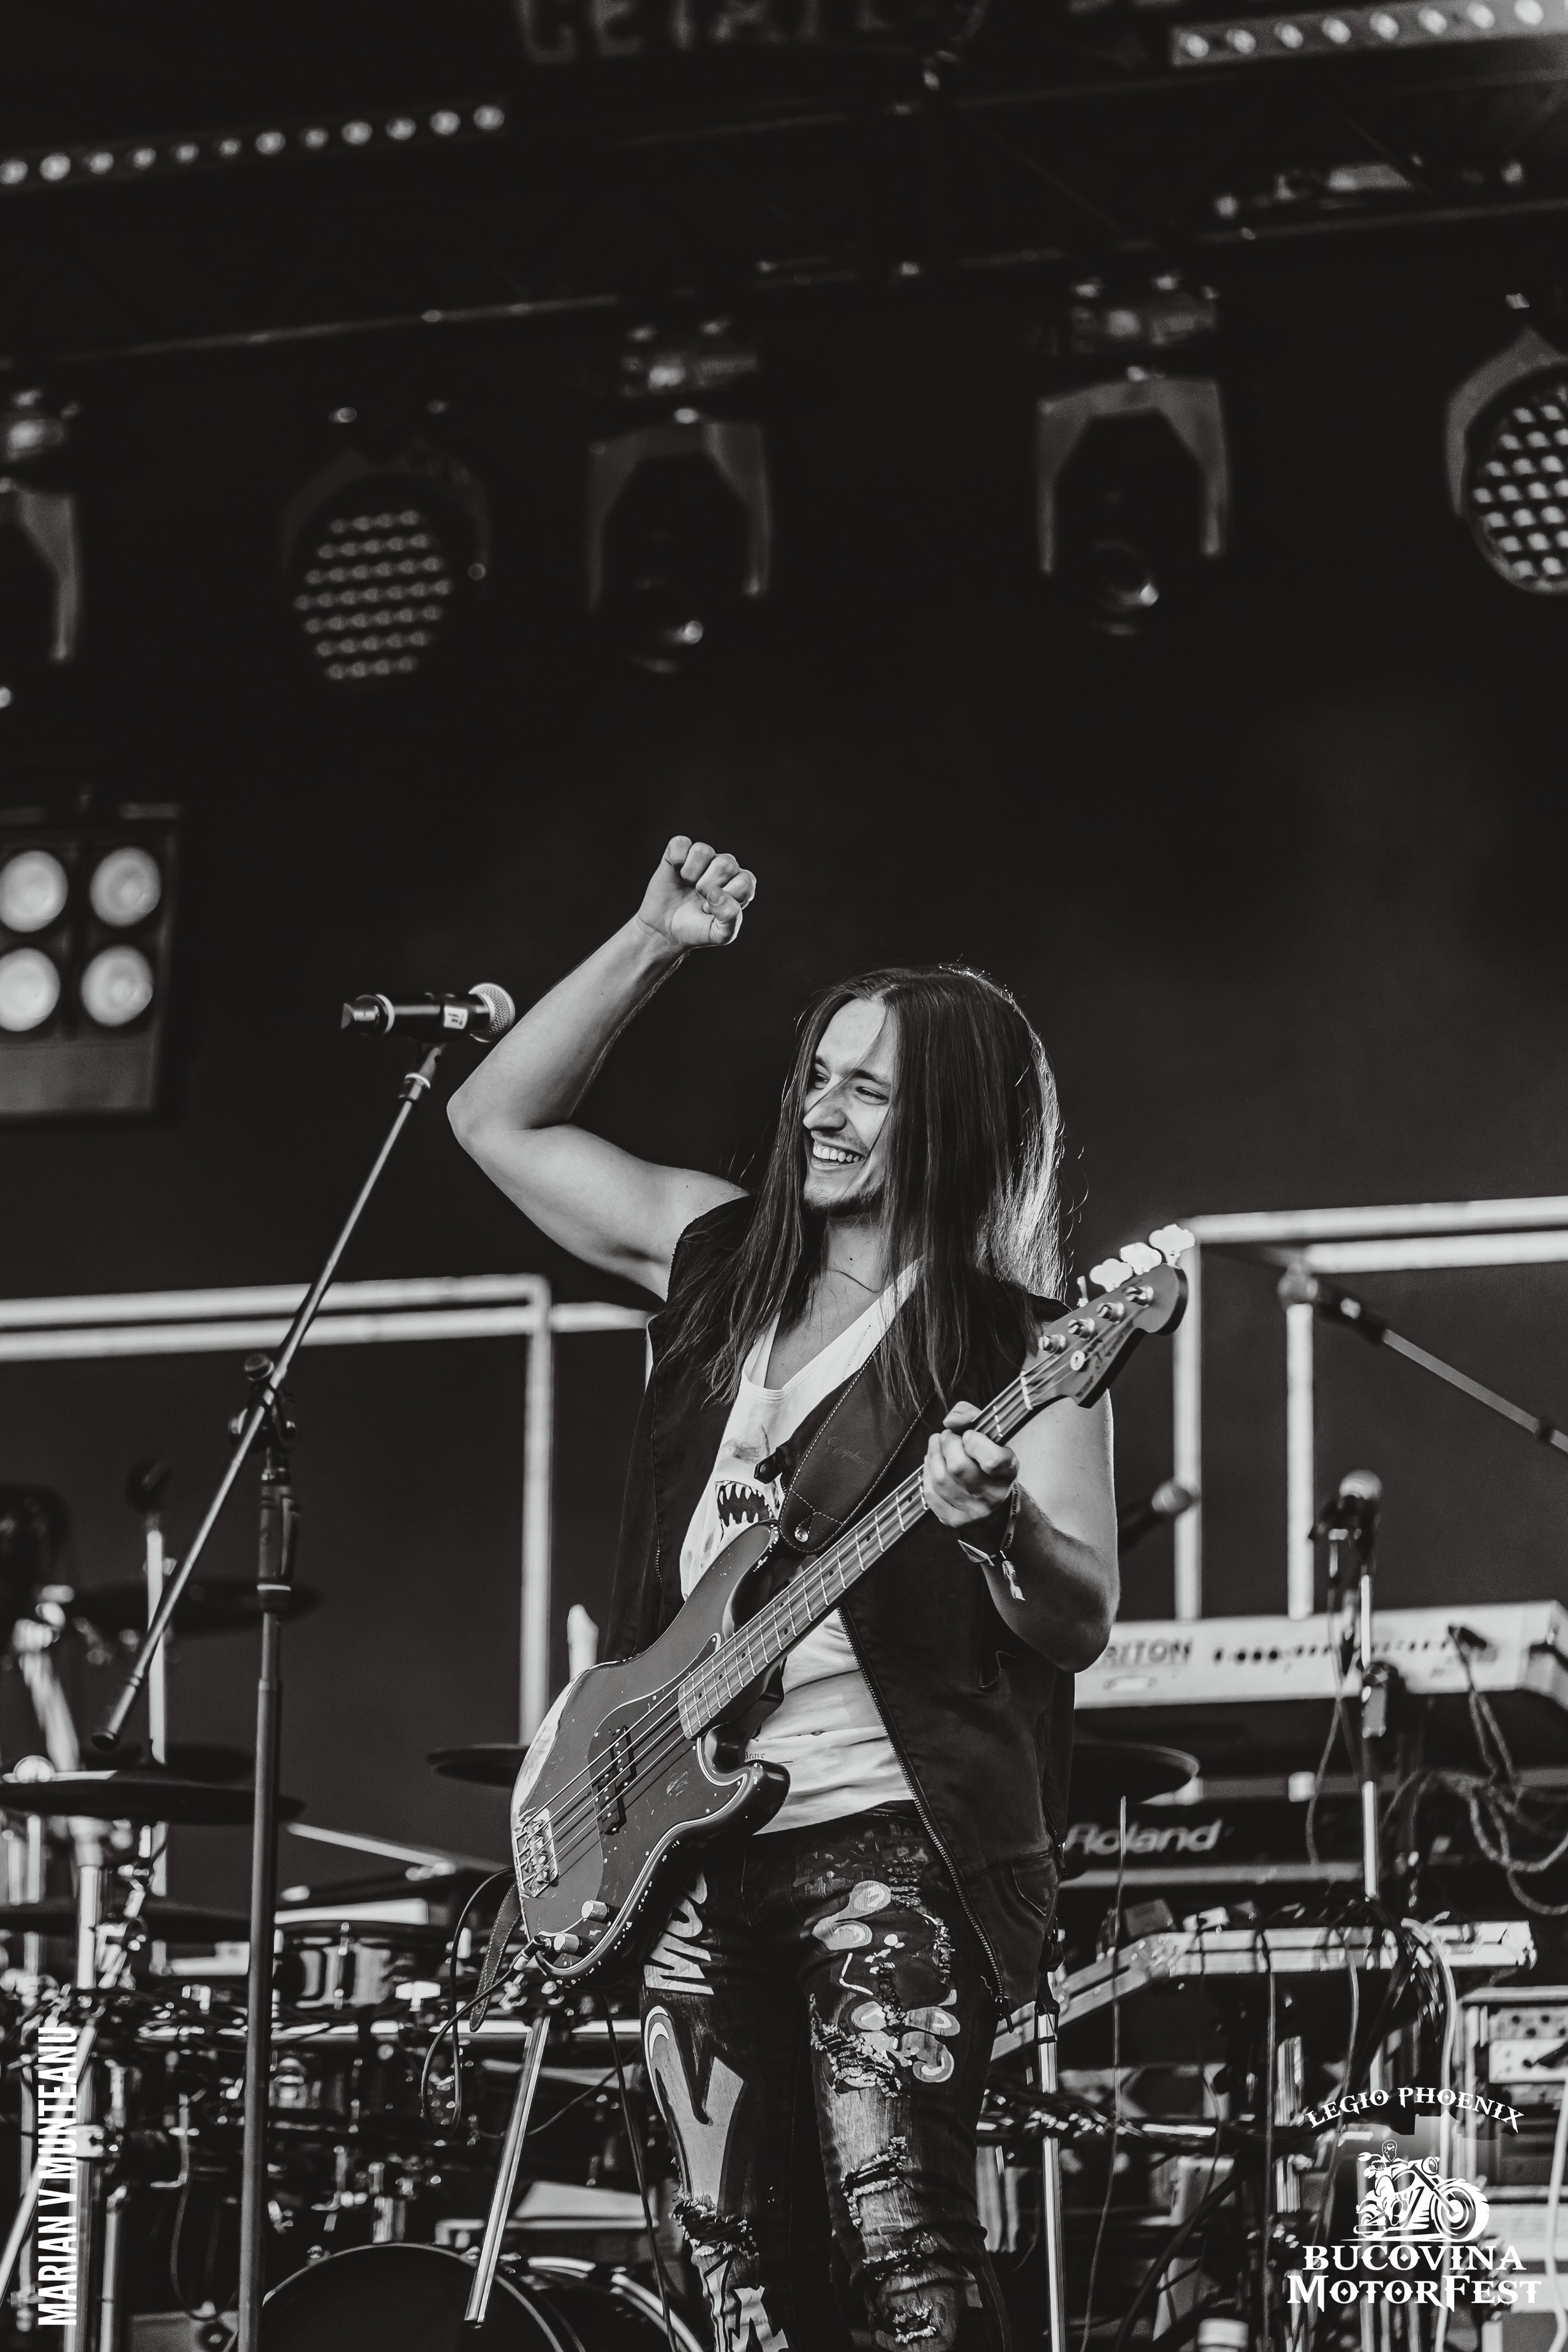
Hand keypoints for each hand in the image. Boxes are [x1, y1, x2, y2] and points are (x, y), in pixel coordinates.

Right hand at [636, 836, 755, 953]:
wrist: (664, 930)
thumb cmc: (695, 930)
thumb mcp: (719, 934)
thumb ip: (730, 918)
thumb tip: (718, 893)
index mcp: (740, 885)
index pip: (745, 882)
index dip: (727, 898)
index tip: (713, 910)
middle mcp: (725, 867)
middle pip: (725, 864)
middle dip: (708, 887)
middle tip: (699, 898)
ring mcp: (703, 858)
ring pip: (703, 851)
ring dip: (691, 874)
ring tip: (688, 885)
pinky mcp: (679, 852)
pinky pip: (681, 843)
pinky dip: (676, 859)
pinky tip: (676, 873)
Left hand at [921, 1400, 1018, 1529]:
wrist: (992, 1503)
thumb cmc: (987, 1463)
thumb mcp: (989, 1436)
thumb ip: (971, 1417)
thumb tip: (950, 1421)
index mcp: (1007, 1472)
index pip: (992, 1460)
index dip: (974, 1441)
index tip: (969, 1435)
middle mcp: (993, 1496)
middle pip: (958, 1467)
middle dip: (946, 1444)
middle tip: (947, 1437)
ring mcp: (973, 1511)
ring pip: (940, 1479)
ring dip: (932, 1455)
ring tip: (936, 1445)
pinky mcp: (954, 1520)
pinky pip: (930, 1493)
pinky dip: (926, 1474)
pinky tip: (932, 1465)